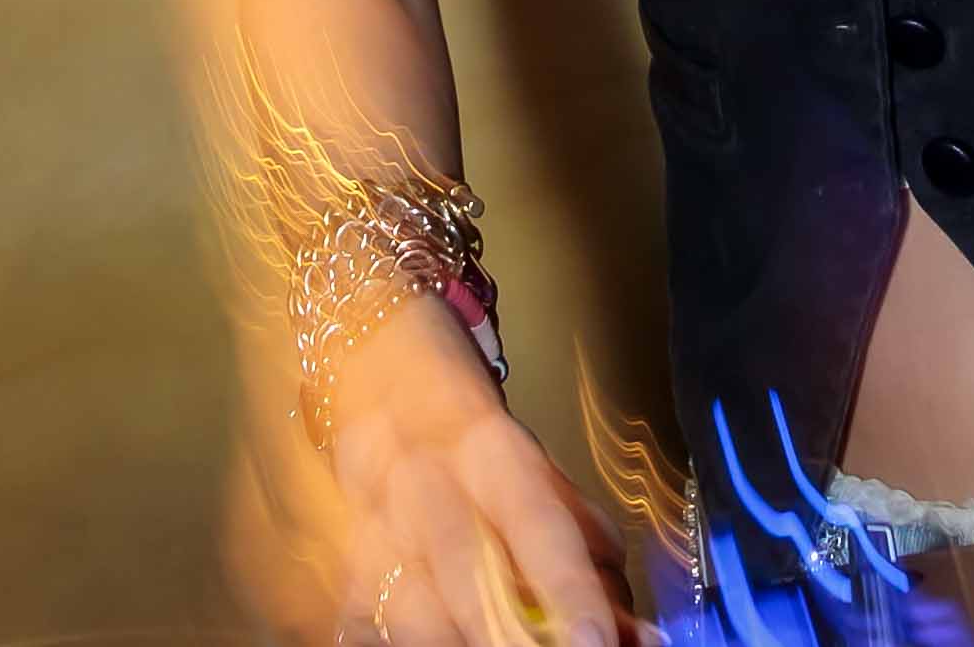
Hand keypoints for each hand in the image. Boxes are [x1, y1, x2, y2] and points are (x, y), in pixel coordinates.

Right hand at [327, 295, 626, 646]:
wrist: (367, 356)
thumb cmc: (461, 413)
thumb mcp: (528, 453)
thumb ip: (580, 535)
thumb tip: (634, 625)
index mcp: (484, 441)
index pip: (534, 520)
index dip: (566, 586)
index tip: (596, 638)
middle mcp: (422, 479)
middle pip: (464, 571)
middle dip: (509, 633)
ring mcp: (368, 521)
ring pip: (408, 608)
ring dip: (458, 642)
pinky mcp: (339, 562)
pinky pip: (366, 623)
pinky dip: (405, 642)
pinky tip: (445, 639)